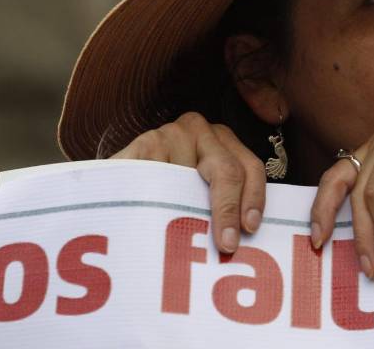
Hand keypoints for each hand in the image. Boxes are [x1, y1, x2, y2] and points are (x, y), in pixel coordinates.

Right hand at [110, 111, 265, 254]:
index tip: (249, 229)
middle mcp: (200, 130)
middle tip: (226, 244)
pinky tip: (153, 218)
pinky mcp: (145, 143)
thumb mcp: (198, 192)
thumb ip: (220, 205)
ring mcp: (172, 133)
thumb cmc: (166, 190)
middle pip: (227, 171)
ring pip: (190, 181)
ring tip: (179, 236)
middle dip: (229, 210)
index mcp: (223, 140)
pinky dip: (158, 202)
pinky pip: (159, 178)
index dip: (254, 199)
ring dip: (185, 211)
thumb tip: (241, 243)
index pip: (250, 168)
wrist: (119, 181)